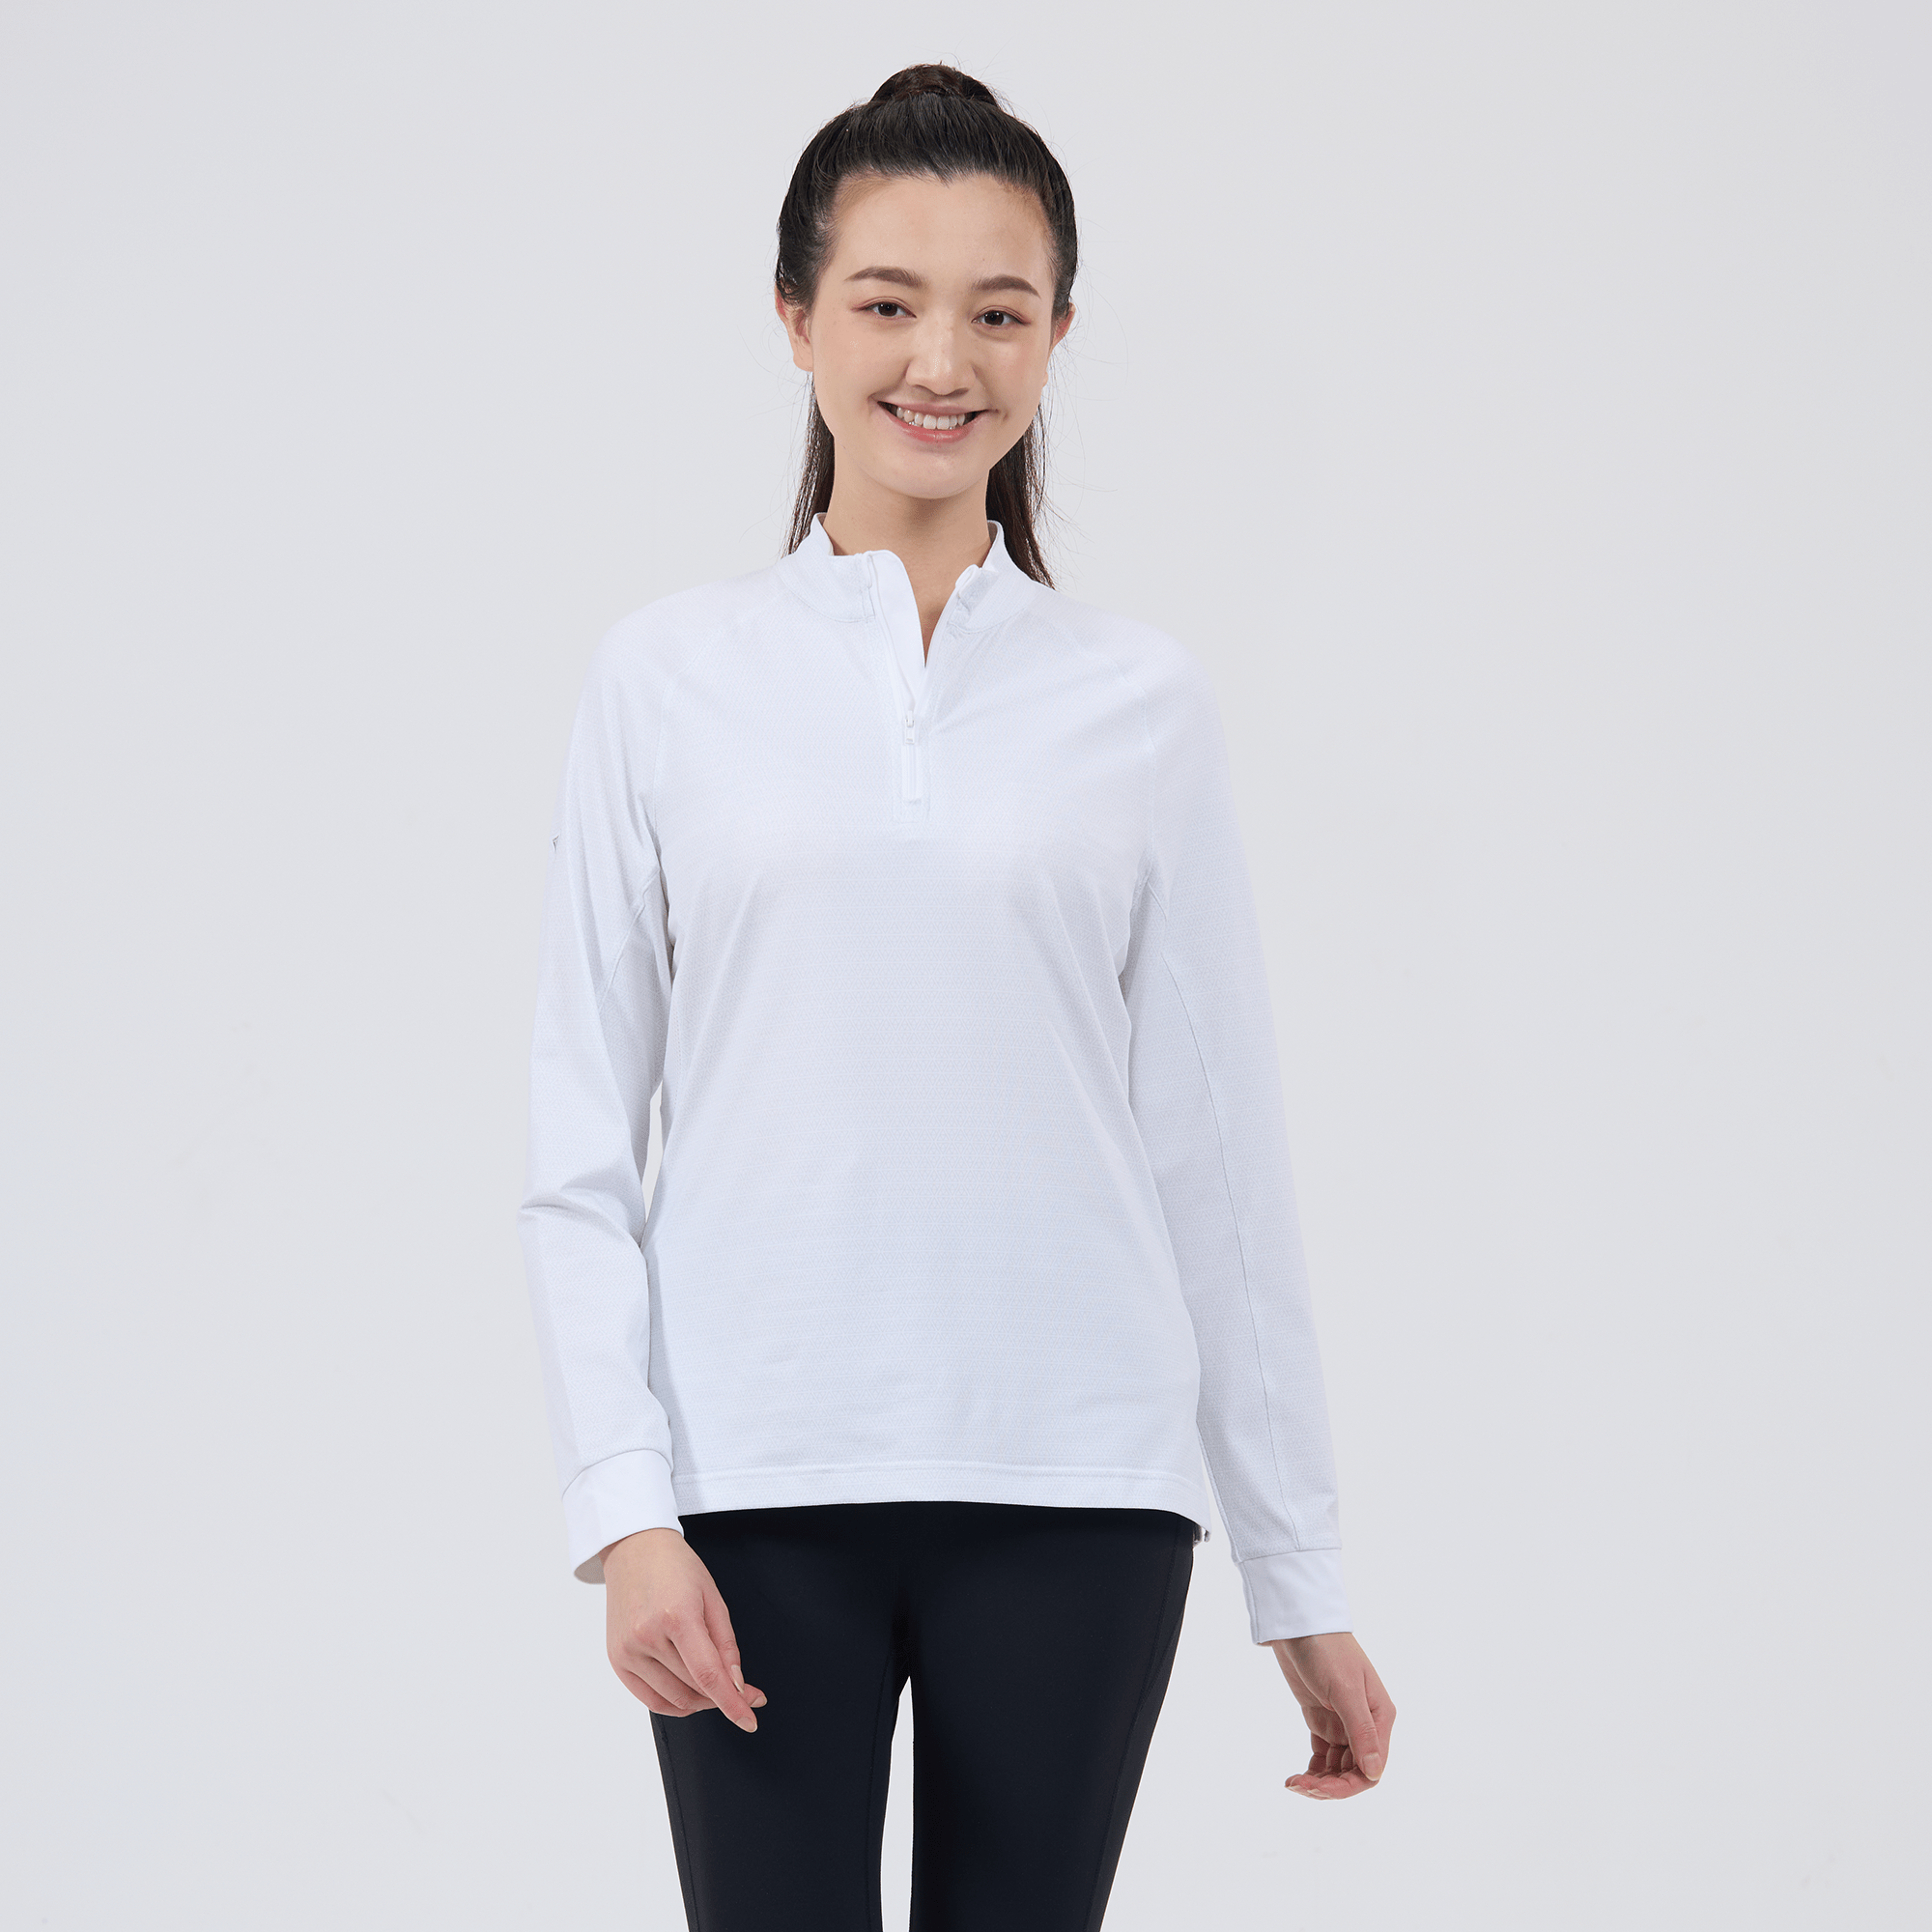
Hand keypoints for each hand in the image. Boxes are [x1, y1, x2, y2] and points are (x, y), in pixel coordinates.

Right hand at [601, 1528, 767, 1731]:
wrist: (634, 1549)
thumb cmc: (676, 1567)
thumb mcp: (713, 1597)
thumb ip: (726, 1645)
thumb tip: (738, 1685)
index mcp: (676, 1615)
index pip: (708, 1675)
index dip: (732, 1703)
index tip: (750, 1720)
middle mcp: (647, 1636)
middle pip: (693, 1687)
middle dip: (724, 1696)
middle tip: (745, 1692)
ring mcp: (628, 1650)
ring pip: (673, 1699)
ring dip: (700, 1701)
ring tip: (715, 1687)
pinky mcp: (617, 1659)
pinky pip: (649, 1700)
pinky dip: (674, 1703)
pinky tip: (690, 1694)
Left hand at [1270, 1630, 1393, 1797]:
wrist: (1298, 1625)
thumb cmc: (1327, 1651)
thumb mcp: (1345, 1690)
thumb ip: (1361, 1731)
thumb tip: (1375, 1773)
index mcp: (1380, 1717)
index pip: (1372, 1768)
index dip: (1349, 1785)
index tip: (1321, 1789)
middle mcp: (1365, 1724)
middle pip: (1354, 1772)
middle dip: (1329, 1785)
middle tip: (1300, 1786)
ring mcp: (1343, 1723)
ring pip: (1337, 1767)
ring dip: (1319, 1781)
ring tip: (1294, 1783)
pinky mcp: (1322, 1720)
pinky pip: (1323, 1756)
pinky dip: (1312, 1769)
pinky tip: (1296, 1776)